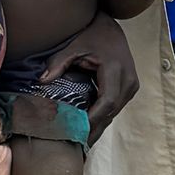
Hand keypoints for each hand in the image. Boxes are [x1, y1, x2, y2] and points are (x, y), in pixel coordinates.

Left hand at [42, 9, 139, 136]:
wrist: (111, 29)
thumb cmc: (92, 35)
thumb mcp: (74, 46)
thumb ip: (58, 63)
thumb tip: (42, 82)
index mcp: (115, 69)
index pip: (106, 102)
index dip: (93, 119)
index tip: (77, 131)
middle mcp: (128, 80)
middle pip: (111, 112)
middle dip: (94, 128)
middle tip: (77, 145)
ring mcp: (132, 85)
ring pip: (114, 112)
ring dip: (99, 126)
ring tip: (82, 140)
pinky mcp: (130, 88)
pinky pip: (116, 107)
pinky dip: (103, 117)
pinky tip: (90, 128)